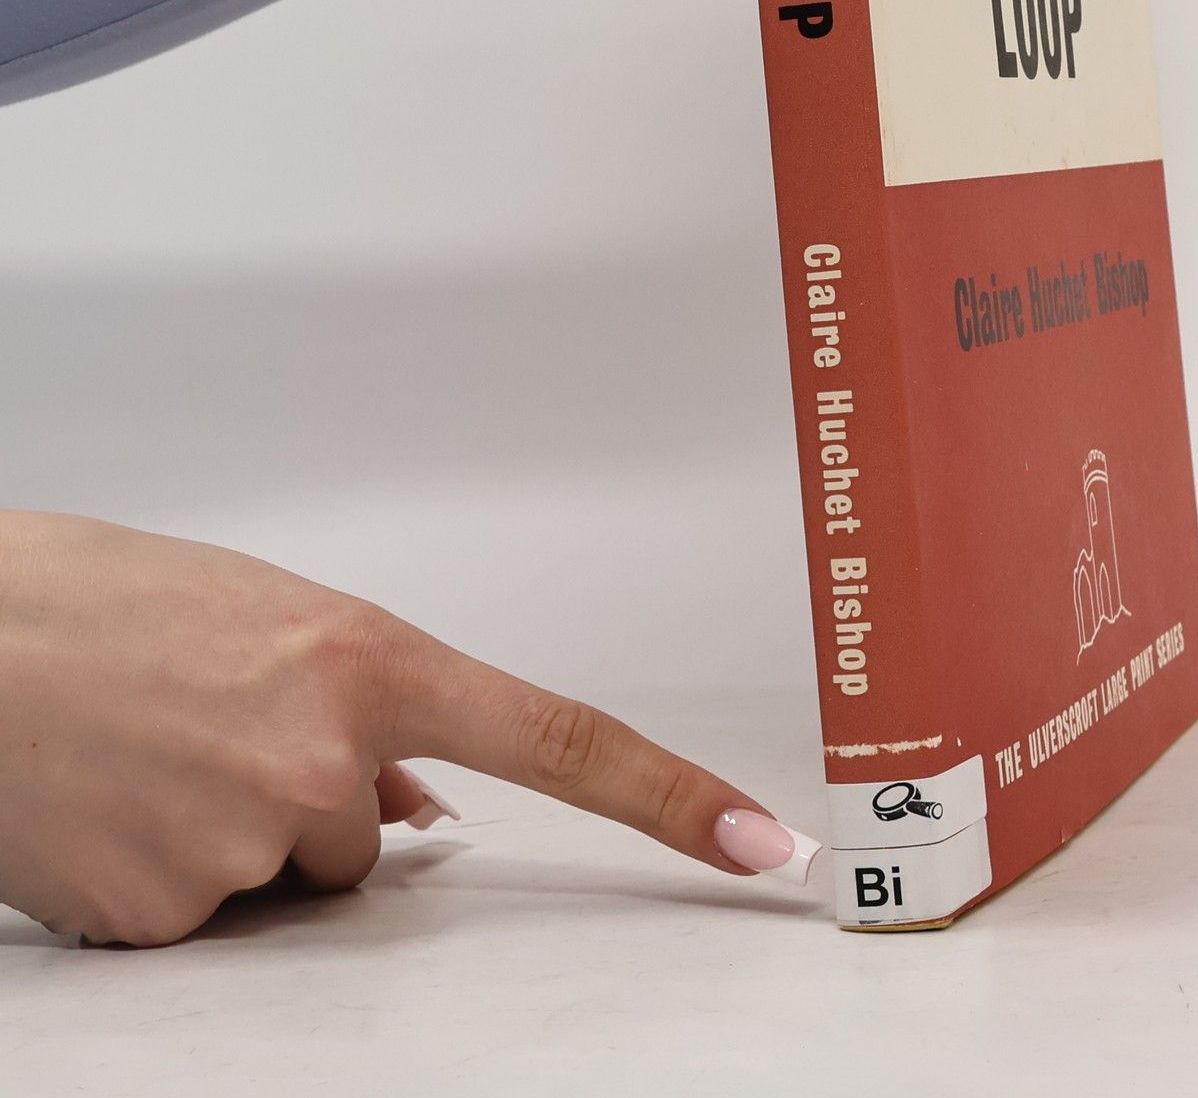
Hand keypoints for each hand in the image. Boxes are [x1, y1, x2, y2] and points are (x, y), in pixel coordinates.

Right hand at [0, 512, 812, 946]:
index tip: (763, 846)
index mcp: (370, 656)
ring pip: (291, 882)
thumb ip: (364, 704)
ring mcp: (244, 842)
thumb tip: (420, 804)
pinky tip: (107, 806)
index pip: (562, 738)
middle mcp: (326, 754)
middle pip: (376, 840)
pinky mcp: (162, 917)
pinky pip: (208, 922)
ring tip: (147, 755)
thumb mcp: (267, 623)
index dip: (672, 798)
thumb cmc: (109, 602)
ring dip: (234, 839)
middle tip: (204, 727)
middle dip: (313, 803)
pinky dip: (165, 881)